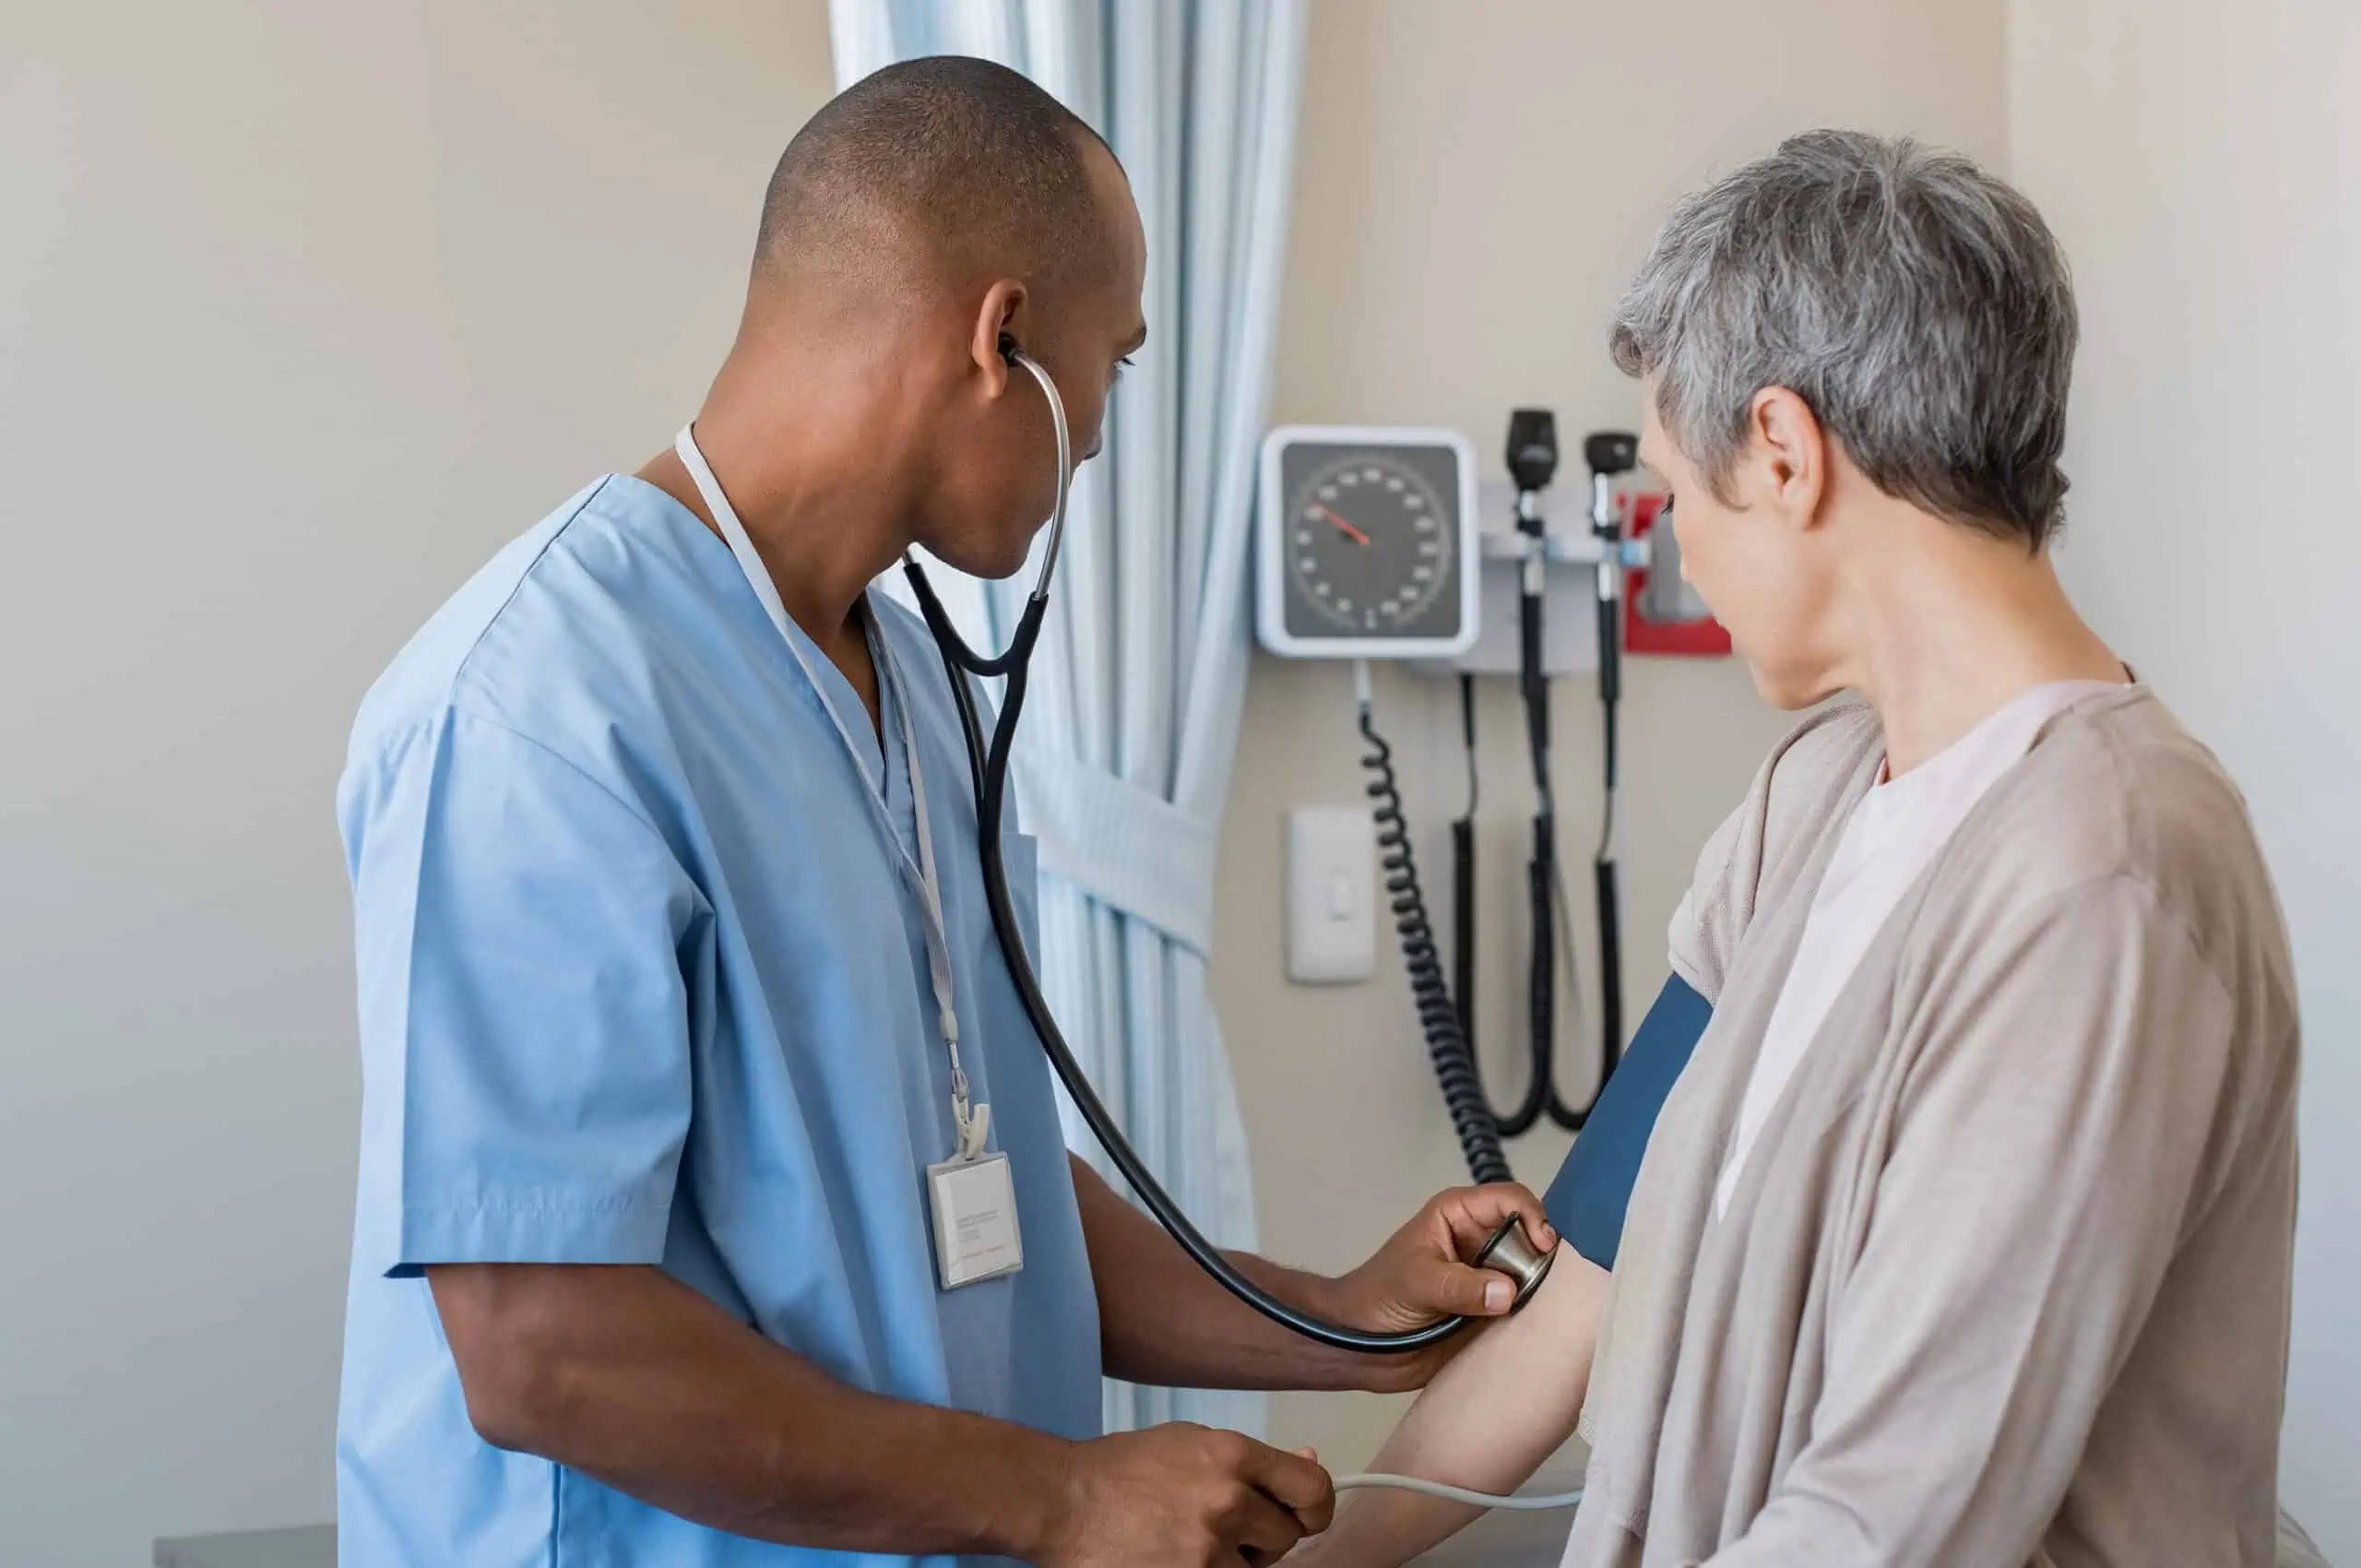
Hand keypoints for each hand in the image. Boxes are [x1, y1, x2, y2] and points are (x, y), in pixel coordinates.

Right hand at [1033, 1423, 1334, 1567]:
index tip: (1304, 1518)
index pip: (1312, 1490)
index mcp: (1231, 1454)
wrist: (1061, 1501)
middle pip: (1285, 1537)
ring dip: (1231, 1566)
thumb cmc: (1121, 1469)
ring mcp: (1206, 1550)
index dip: (1315, 1509)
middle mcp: (1226, 1500)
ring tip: (1188, 1547)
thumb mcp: (1190, 1443)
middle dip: (1261, 1539)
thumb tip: (1312, 1464)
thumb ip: (1252, 1460)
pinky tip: (1176, 1561)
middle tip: (1222, 1531)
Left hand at [1325, 1184, 1556, 1387]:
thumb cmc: (1378, 1296)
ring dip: (1544, 1287)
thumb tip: (1508, 1292)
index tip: (1544, 1247)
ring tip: (1554, 1306)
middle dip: (1546, 1256)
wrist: (1362, 1345)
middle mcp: (1481, 1240)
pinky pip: (1527, 1305)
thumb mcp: (1417, 1283)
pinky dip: (1537, 1313)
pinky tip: (1546, 1324)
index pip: (1510, 1200)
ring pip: (1533, 1272)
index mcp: (1459, 1214)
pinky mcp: (1493, 1309)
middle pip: (1531, 1236)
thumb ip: (1461, 1286)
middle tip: (1555, 1284)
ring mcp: (1489, 1276)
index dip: (1533, 1217)